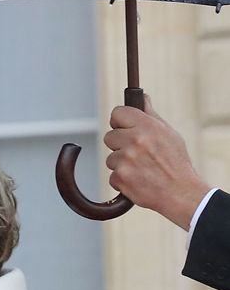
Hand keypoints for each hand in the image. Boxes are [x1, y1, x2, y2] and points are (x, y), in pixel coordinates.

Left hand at [104, 98, 210, 229]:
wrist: (179, 192)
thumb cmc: (175, 162)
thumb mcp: (169, 133)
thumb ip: (150, 116)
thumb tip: (141, 98)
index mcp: (147, 126)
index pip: (117, 113)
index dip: (119, 121)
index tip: (123, 126)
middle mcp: (135, 141)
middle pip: (109, 136)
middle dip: (119, 144)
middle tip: (136, 152)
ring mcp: (125, 160)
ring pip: (110, 158)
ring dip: (121, 163)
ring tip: (141, 168)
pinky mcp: (119, 177)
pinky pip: (112, 175)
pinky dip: (122, 179)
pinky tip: (138, 179)